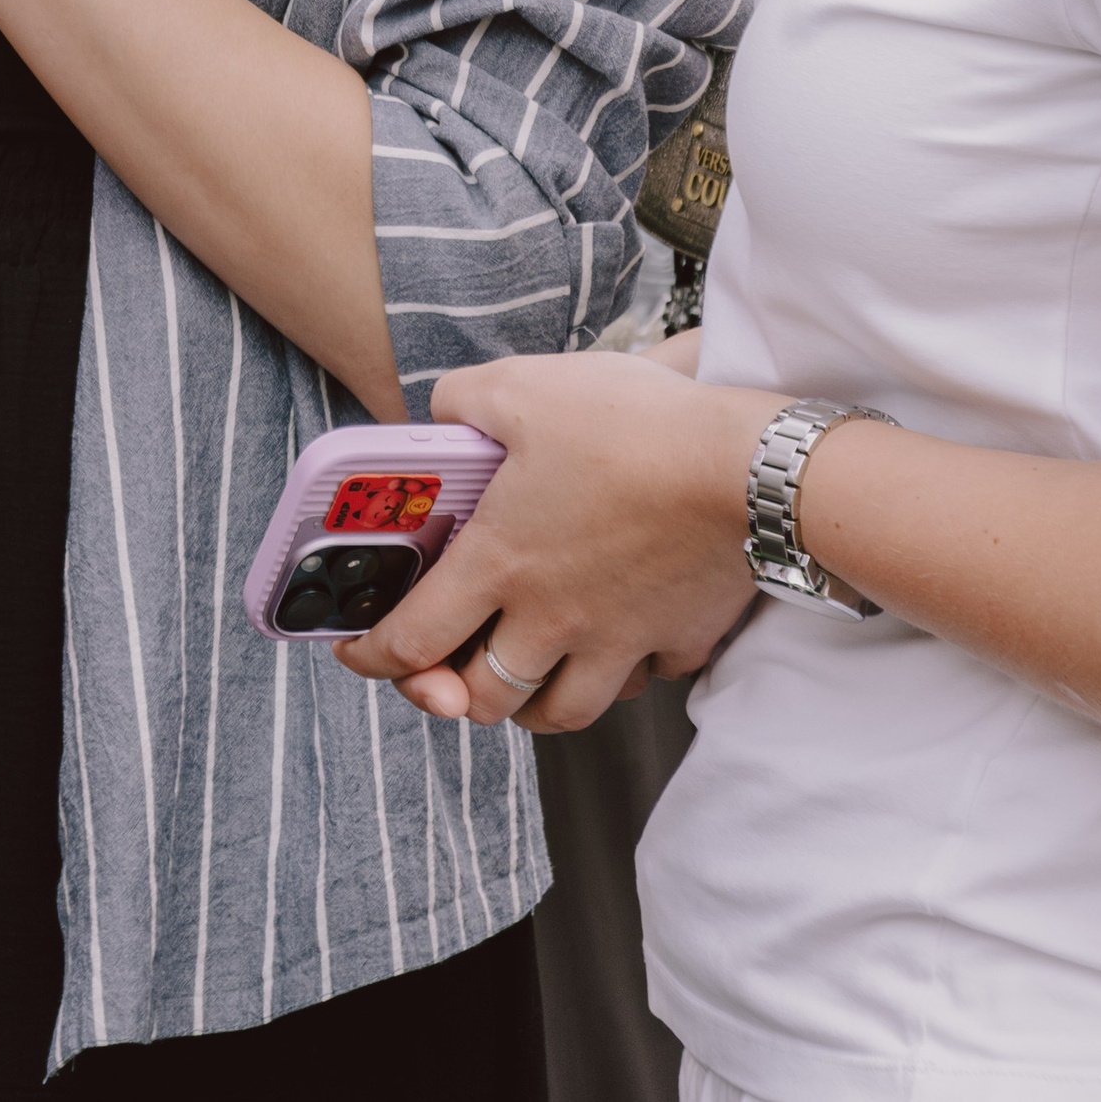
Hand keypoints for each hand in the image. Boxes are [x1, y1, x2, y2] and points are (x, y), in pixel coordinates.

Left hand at [333, 350, 776, 732]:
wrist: (745, 470)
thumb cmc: (628, 428)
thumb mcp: (522, 388)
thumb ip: (463, 404)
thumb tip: (440, 415)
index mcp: (500, 564)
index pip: (411, 640)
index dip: (371, 655)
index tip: (355, 651)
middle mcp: (551, 619)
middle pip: (483, 697)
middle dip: (452, 692)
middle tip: (446, 668)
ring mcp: (617, 640)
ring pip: (558, 713)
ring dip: (529, 703)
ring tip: (522, 674)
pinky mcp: (676, 642)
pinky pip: (638, 683)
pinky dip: (617, 677)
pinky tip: (614, 644)